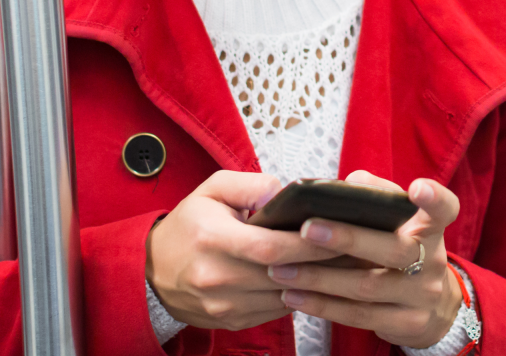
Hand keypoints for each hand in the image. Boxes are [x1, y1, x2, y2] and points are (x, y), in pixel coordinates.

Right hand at [146, 171, 339, 330]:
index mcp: (212, 238)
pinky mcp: (231, 321)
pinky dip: (296, 295)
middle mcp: (216, 276)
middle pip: (282, 274)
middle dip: (322, 262)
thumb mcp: (211, 190)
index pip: (270, 246)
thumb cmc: (187, 227)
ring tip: (342, 263)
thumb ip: (250, 184)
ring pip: (283, 296)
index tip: (337, 231)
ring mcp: (223, 305)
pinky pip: (276, 310)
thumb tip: (283, 194)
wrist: (150, 272)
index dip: (308, 243)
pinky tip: (312, 279)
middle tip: (354, 248)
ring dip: (315, 282)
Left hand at [268, 170, 464, 349]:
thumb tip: (349, 183)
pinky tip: (293, 295)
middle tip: (307, 228)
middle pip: (393, 250)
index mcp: (431, 229)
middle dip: (348, 239)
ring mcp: (421, 296)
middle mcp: (432, 261)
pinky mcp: (406, 323)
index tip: (417, 187)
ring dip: (320, 278)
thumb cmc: (402, 248)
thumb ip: (379, 198)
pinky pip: (358, 315)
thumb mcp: (400, 223)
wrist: (432, 306)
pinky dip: (322, 305)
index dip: (434, 198)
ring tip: (281, 269)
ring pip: (367, 287)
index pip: (444, 209)